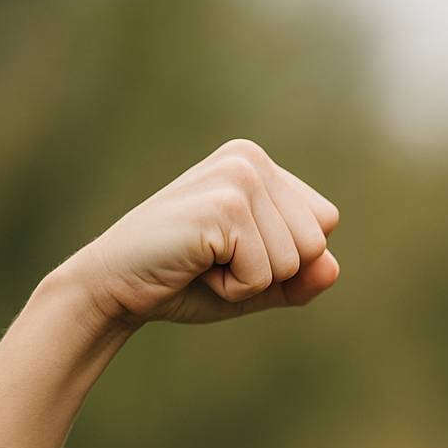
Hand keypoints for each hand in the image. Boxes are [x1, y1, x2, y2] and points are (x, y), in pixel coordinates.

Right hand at [54, 138, 341, 328]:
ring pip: (294, 262)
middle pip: (316, 244)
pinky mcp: (224, 207)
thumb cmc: (185, 281)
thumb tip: (333, 268)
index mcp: (260, 164)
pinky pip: (264, 275)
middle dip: (271, 272)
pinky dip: (233, 288)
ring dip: (249, 281)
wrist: (114, 286)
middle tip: (214, 260)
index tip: (232, 251)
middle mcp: (251, 160)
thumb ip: (303, 278)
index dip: (287, 258)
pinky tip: (195, 266)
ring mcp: (238, 178)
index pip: (325, 223)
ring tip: (203, 262)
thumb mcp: (258, 283)